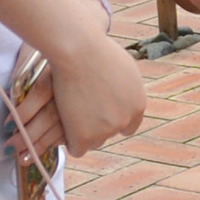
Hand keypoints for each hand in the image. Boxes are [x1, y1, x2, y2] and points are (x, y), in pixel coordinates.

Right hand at [43, 30, 147, 156]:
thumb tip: (120, 93)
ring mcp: (105, 130)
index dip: (112, 119)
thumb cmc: (95, 49)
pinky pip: (77, 149)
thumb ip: (125, 86)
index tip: (99, 114)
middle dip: (97, 126)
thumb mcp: (122, 66)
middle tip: (80, 111)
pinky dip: (70, 140)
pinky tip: (61, 126)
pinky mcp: (84, 137)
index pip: (129, 125)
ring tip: (69, 113)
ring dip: (83, 132)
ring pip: (93, 141)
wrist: (77, 50)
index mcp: (138, 104)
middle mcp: (125, 119)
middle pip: (110, 133)